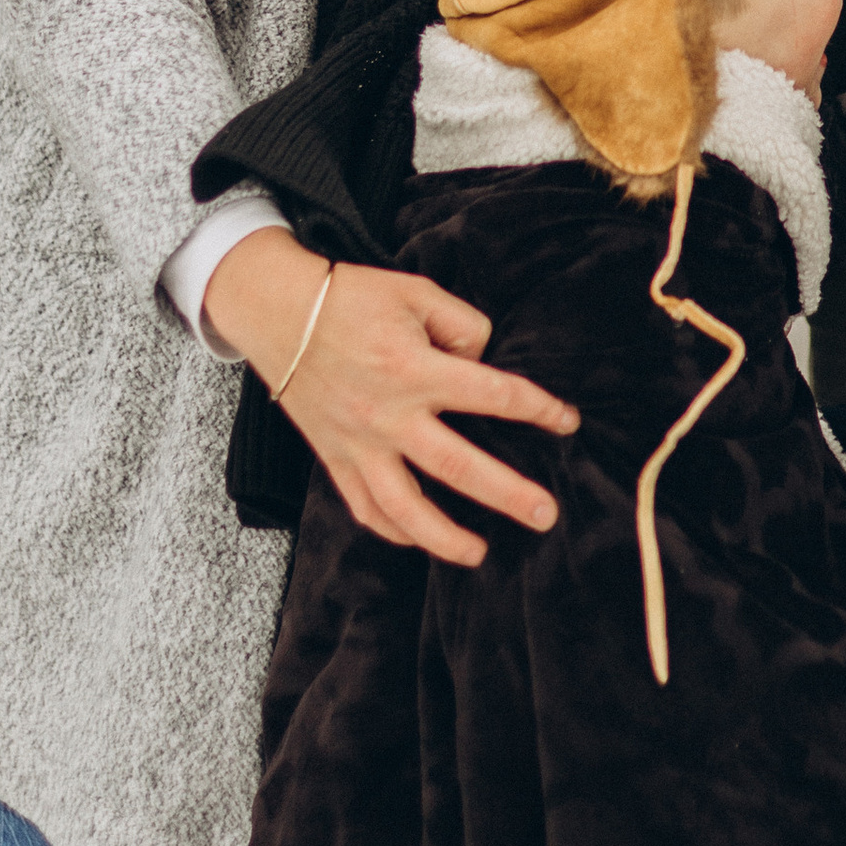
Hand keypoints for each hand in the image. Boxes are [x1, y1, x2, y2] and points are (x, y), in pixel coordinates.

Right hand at [204, 226, 578, 562]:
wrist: (278, 312)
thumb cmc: (352, 297)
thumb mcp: (417, 291)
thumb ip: (462, 324)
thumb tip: (484, 362)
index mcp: (414, 367)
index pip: (493, 394)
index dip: (538, 409)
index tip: (568, 422)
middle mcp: (389, 414)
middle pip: (459, 467)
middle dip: (509, 494)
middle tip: (547, 515)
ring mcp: (359, 444)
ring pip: (404, 509)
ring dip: (445, 538)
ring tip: (480, 554)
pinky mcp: (334, 458)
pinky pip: (365, 508)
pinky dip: (394, 531)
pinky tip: (421, 540)